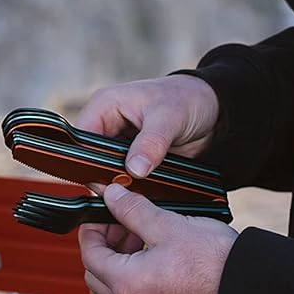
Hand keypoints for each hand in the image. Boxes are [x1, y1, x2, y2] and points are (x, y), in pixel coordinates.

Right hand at [74, 75, 220, 180]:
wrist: (212, 110)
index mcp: (105, 105)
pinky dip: (131, 185)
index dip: (89, 161)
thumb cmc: (187, 98)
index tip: (106, 183)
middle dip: (106, 177)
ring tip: (135, 194)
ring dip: (120, 183)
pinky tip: (141, 193)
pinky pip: (123, 176)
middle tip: (124, 193)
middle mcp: (107, 123)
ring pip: (106, 170)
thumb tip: (134, 169)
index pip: (81, 138)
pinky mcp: (132, 157)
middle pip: (91, 158)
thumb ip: (151, 144)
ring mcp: (119, 142)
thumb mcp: (169, 118)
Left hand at [79, 183, 237, 293]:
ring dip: (125, 261)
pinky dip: (144, 278)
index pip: (89, 255)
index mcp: (127, 284)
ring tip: (146, 237)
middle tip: (123, 224)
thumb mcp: (167, 224)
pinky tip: (163, 257)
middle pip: (100, 275)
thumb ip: (133, 210)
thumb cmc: (214, 261)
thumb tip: (112, 196)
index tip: (103, 214)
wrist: (250, 287)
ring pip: (122, 289)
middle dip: (106, 246)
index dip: (92, 229)